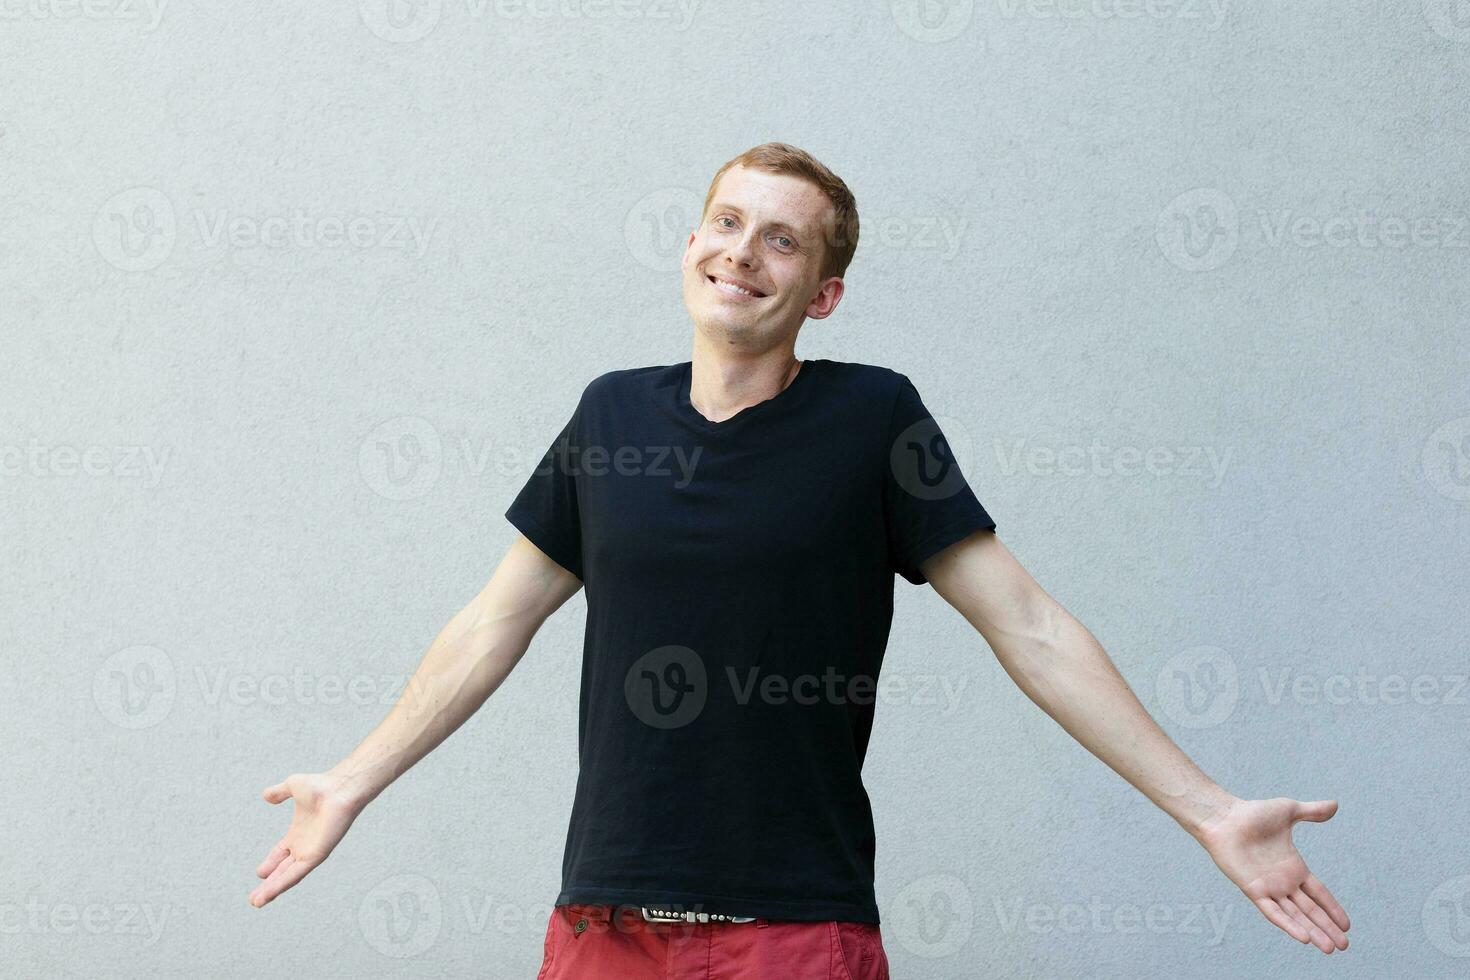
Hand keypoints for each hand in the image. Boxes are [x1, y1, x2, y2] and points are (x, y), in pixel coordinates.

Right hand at [250, 772, 363, 907]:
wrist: (338, 789)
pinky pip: (295, 874)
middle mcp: (304, 845)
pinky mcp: (316, 856)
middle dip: (268, 884)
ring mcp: (310, 852)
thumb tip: (266, 795)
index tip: (259, 874)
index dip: (270, 864)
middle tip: (254, 899)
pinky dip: (282, 884)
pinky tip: (269, 893)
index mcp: (298, 833)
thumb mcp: (292, 786)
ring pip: (287, 877)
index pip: (281, 854)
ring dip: (272, 890)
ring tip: (257, 903)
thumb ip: (278, 792)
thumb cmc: (321, 785)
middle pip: (283, 870)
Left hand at [1196, 797, 1350, 953]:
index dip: (1332, 908)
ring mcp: (1269, 887)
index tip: (1348, 925)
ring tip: (1330, 949)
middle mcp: (1283, 881)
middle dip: (1327, 928)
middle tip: (1345, 946)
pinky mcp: (1253, 890)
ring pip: (1296, 916)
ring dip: (1313, 932)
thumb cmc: (1252, 813)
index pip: (1319, 893)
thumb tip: (1334, 805)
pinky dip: (1288, 924)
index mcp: (1294, 867)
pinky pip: (1273, 912)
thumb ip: (1311, 811)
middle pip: (1310, 910)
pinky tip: (1304, 938)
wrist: (1224, 817)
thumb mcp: (1288, 810)